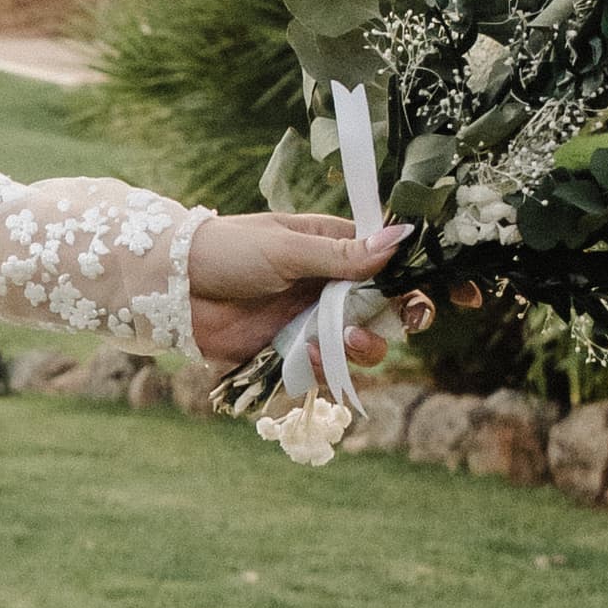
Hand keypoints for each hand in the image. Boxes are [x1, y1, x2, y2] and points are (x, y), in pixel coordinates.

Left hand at [183, 211, 404, 373]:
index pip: (387, 265)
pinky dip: (325, 368)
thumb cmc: (226, 251)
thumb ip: (342, 254)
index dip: (411, 281)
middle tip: (396, 324)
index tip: (434, 297)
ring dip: (364, 348)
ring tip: (347, 342)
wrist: (173, 288)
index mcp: (332, 248)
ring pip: (361, 346)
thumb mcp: (286, 248)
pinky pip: (324, 369)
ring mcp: (310, 321)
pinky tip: (309, 356)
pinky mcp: (289, 352)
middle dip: (395, 321)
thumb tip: (399, 237)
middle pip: (384, 311)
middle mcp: (328, 286)